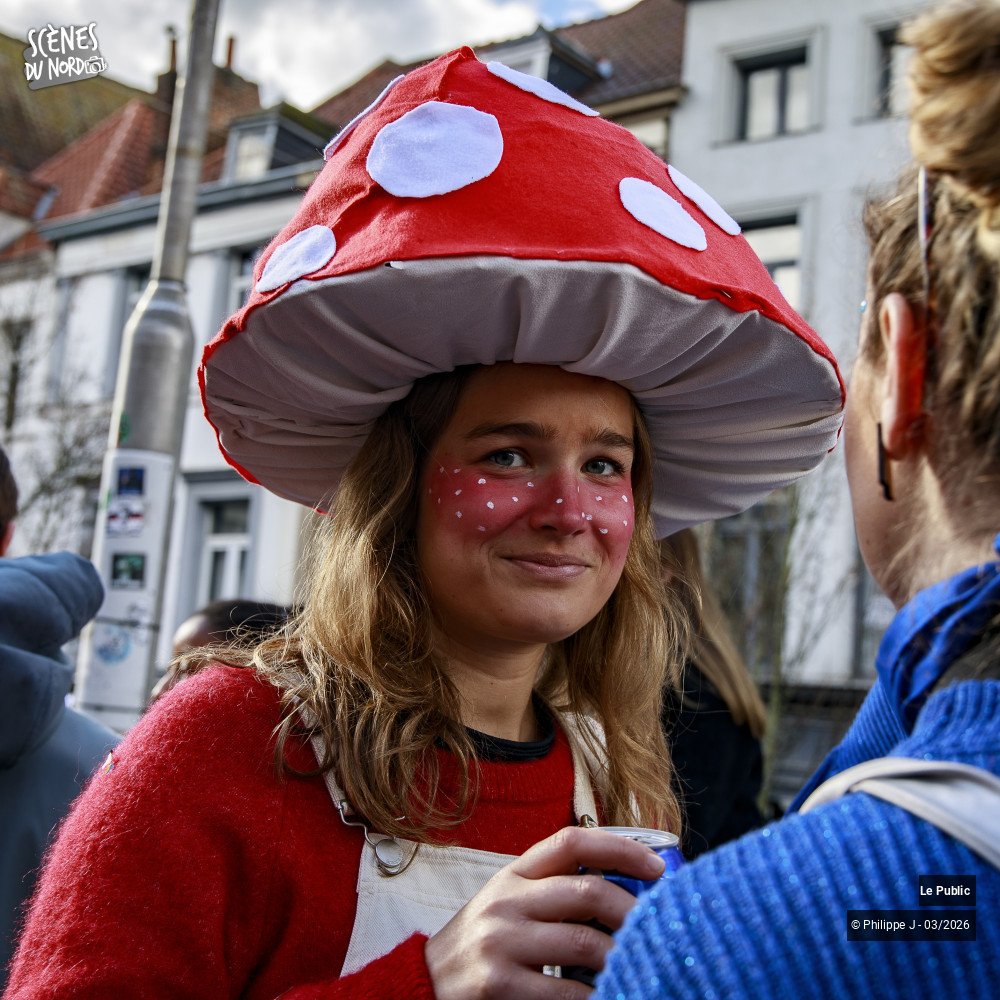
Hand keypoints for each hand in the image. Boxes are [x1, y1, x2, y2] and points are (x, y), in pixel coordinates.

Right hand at [424, 826, 664, 998]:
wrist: (424, 983)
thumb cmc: (482, 944)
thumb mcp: (508, 904)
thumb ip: (552, 892)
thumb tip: (626, 893)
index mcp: (513, 874)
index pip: (571, 842)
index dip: (620, 848)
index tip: (658, 866)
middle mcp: (506, 901)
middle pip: (586, 892)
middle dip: (633, 911)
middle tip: (658, 926)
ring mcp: (500, 943)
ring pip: (584, 943)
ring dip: (622, 956)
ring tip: (639, 962)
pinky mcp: (498, 987)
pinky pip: (566, 994)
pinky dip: (596, 996)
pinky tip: (608, 994)